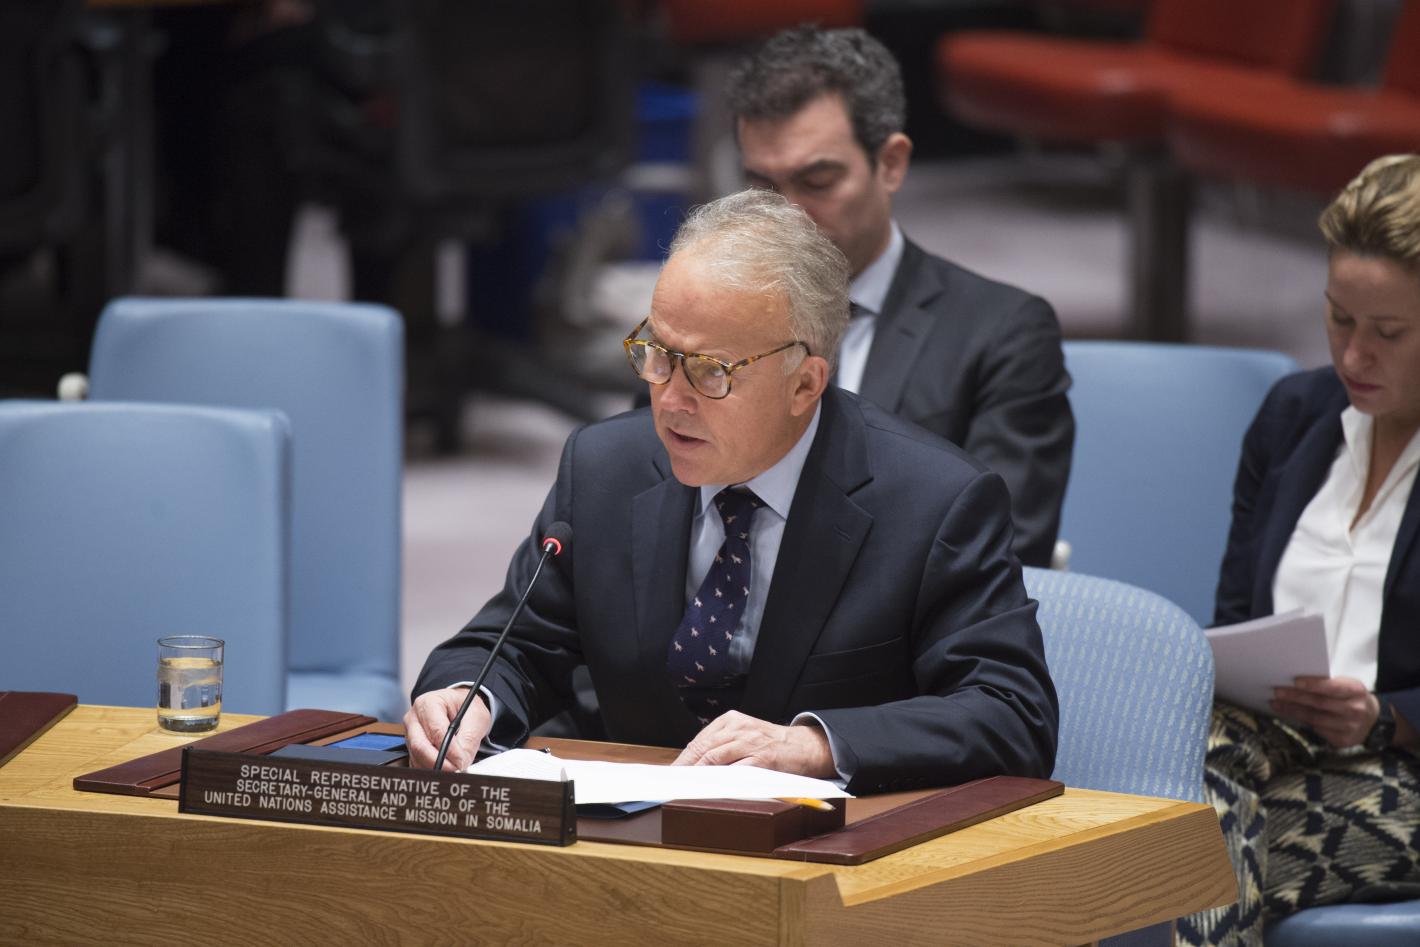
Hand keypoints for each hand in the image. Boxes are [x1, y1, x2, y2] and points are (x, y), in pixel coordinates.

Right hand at [403, 687, 489, 770]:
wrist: (460, 707)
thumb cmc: (466, 707)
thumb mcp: (476, 716)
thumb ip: (469, 739)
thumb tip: (461, 760)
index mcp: (429, 703)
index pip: (436, 731)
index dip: (449, 749)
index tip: (461, 760)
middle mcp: (414, 717)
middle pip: (420, 746)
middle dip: (440, 762)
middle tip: (457, 768)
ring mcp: (410, 733)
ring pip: (417, 757)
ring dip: (436, 766)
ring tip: (454, 766)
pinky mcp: (410, 747)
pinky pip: (417, 763)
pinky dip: (431, 769)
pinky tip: (445, 766)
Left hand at [672, 711, 835, 778]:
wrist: (804, 746)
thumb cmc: (770, 745)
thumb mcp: (744, 735)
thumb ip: (722, 745)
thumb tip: (693, 766)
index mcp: (732, 720)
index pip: (700, 740)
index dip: (683, 758)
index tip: (671, 773)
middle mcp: (740, 728)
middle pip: (704, 748)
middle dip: (685, 768)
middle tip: (672, 783)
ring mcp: (751, 742)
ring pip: (716, 758)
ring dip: (697, 774)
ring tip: (684, 787)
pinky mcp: (762, 758)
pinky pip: (737, 771)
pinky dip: (721, 780)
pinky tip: (711, 788)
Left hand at [1271, 676, 1378, 748]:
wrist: (1371, 718)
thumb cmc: (1350, 696)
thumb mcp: (1346, 685)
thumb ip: (1327, 684)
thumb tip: (1295, 683)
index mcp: (1356, 691)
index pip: (1332, 687)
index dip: (1313, 684)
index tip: (1295, 681)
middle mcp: (1355, 710)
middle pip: (1320, 703)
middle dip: (1295, 697)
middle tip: (1277, 692)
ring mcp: (1350, 727)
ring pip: (1315, 718)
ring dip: (1293, 710)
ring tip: (1276, 704)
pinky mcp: (1343, 740)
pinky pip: (1318, 730)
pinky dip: (1301, 722)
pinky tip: (1288, 715)